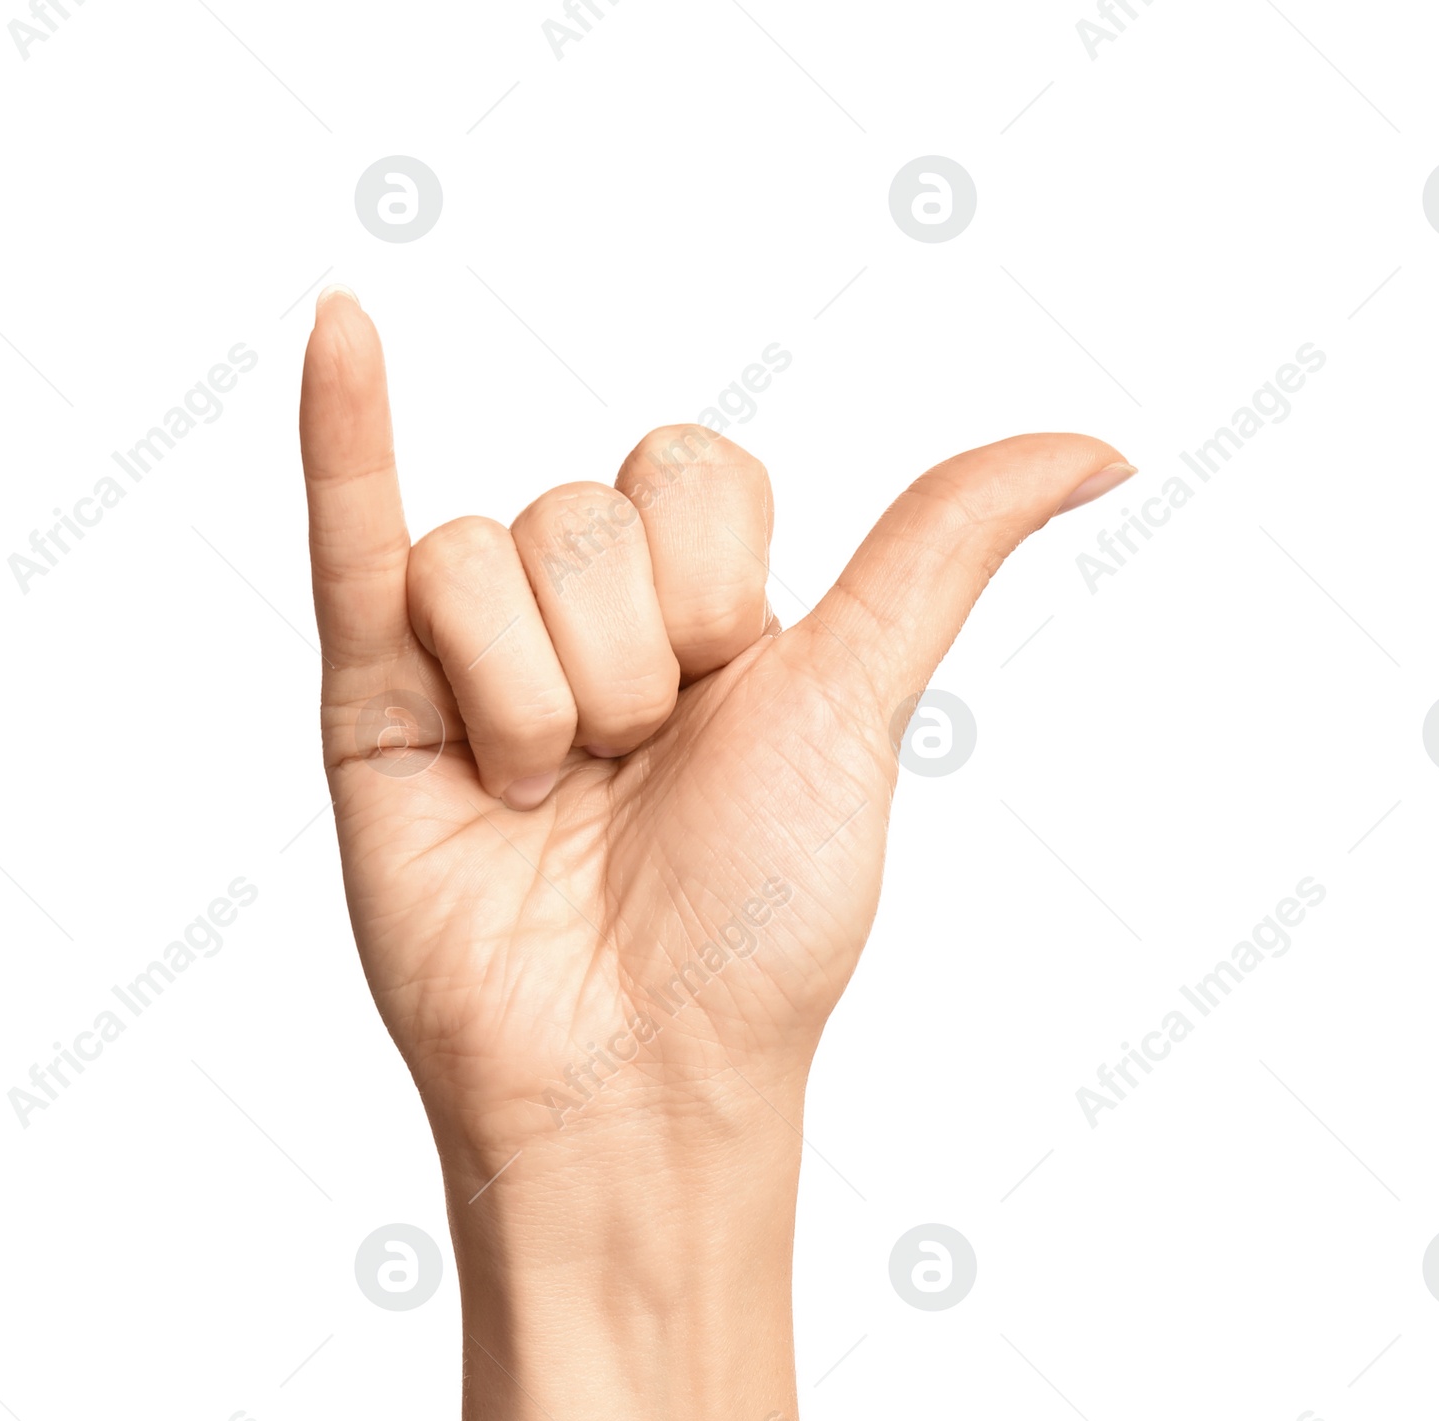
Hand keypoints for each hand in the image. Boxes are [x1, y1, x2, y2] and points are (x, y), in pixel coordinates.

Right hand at [300, 290, 1129, 1182]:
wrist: (637, 1072)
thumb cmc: (755, 924)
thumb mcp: (858, 705)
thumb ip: (940, 550)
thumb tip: (1103, 446)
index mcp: (701, 617)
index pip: (691, 473)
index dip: (714, 582)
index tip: (725, 696)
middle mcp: (583, 624)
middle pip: (584, 512)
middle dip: (627, 659)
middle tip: (629, 775)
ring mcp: (468, 662)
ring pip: (480, 552)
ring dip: (536, 695)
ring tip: (542, 799)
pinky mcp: (369, 708)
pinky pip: (348, 539)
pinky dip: (335, 435)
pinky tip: (339, 330)